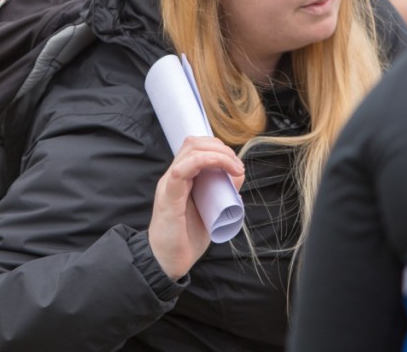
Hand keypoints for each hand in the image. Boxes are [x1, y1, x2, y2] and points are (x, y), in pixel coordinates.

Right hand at [148, 136, 244, 279]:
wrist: (168, 262)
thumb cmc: (187, 238)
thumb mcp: (211, 210)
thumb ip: (222, 192)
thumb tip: (238, 174)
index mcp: (182, 178)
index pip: (197, 147)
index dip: (218, 148)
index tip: (236, 164)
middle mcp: (173, 176)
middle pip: (194, 143)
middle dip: (220, 147)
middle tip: (237, 166)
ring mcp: (169, 184)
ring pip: (190, 150)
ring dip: (218, 153)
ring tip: (234, 168)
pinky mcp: (168, 197)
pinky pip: (182, 170)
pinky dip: (206, 162)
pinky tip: (224, 170)